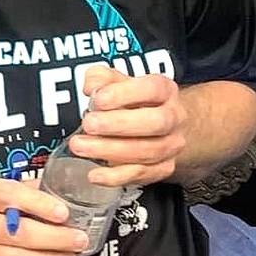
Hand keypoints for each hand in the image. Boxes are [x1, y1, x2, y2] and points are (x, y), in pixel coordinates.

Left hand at [69, 64, 186, 187]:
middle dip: (118, 125)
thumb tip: (91, 87)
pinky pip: (141, 175)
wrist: (160, 127)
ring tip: (81, 146)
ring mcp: (171, 145)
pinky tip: (95, 174)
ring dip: (110, 150)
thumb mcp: (118, 82)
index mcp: (165, 91)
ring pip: (147, 152)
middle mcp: (173, 118)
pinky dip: (115, 177)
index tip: (98, 99)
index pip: (152, 89)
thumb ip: (102, 78)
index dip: (124, 94)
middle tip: (89, 125)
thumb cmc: (135, 103)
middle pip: (155, 122)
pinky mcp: (164, 168)